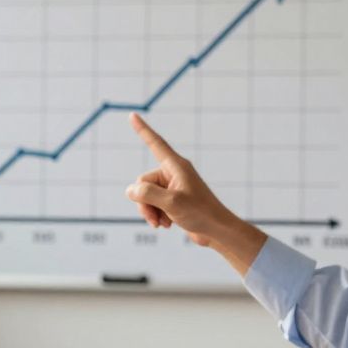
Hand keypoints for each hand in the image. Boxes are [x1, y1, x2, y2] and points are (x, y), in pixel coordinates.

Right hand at [124, 113, 267, 273]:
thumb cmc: (200, 213)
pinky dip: (156, 216)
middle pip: (143, 182)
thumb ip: (147, 193)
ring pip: (145, 196)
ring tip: (162, 224)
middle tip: (155, 218)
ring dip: (150, 212)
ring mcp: (172, 188)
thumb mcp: (171, 202)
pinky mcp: (173, 201)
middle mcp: (173, 173)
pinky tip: (167, 225)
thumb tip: (131, 190)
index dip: (142, 129)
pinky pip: (153, 205)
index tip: (132, 115)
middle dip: (144, 202)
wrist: (217, 232)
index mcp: (176, 166)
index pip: (155, 143)